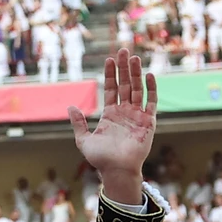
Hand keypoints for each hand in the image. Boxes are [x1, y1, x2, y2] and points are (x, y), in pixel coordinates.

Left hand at [69, 49, 154, 205]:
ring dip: (136, 73)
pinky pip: (151, 101)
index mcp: (110, 114)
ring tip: (134, 57)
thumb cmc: (100, 159)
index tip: (109, 59)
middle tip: (123, 50)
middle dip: (124, 68)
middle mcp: (124, 112)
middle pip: (125, 84)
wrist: (116, 171)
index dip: (110, 74)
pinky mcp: (148, 121)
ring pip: (138, 89)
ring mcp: (137, 115)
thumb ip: (78, 123)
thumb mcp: (83, 140)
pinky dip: (151, 88)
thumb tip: (70, 106)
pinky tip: (148, 75)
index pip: (111, 89)